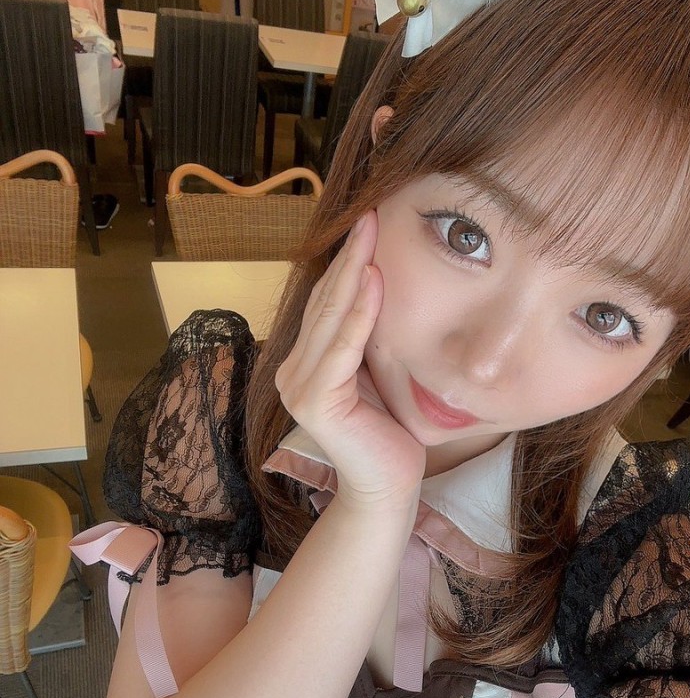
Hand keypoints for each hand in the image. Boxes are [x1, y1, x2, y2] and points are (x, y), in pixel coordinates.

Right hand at [275, 212, 425, 506]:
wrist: (389, 484)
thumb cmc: (388, 430)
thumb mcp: (375, 371)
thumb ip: (364, 336)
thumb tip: (377, 280)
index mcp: (303, 363)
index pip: (325, 303)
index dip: (345, 262)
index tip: (368, 223)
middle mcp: (292, 371)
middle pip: (324, 303)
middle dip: (349, 256)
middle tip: (371, 213)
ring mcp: (298, 387)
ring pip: (331, 318)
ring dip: (353, 272)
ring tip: (371, 233)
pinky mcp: (316, 403)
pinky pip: (344, 348)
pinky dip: (361, 313)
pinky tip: (375, 280)